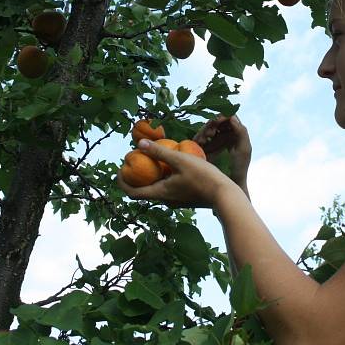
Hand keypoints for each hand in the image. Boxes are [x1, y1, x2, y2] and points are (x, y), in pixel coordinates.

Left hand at [116, 139, 236, 208]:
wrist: (225, 195)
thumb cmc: (203, 177)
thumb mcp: (180, 160)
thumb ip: (160, 152)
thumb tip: (139, 144)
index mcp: (160, 193)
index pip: (132, 192)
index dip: (121, 182)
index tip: (119, 169)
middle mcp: (166, 200)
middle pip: (144, 191)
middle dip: (136, 177)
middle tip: (136, 160)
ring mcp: (176, 200)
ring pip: (158, 189)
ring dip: (152, 176)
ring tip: (154, 159)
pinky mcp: (186, 198)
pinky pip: (169, 188)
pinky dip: (165, 178)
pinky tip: (173, 165)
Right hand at [193, 114, 251, 189]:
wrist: (231, 183)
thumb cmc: (240, 168)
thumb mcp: (244, 149)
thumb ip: (241, 132)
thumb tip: (232, 117)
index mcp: (237, 132)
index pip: (228, 117)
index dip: (222, 117)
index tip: (216, 122)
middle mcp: (226, 134)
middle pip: (216, 121)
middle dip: (211, 125)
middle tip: (209, 135)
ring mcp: (216, 141)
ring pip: (207, 128)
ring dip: (204, 131)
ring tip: (203, 140)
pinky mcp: (207, 147)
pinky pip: (201, 138)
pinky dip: (200, 138)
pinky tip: (200, 143)